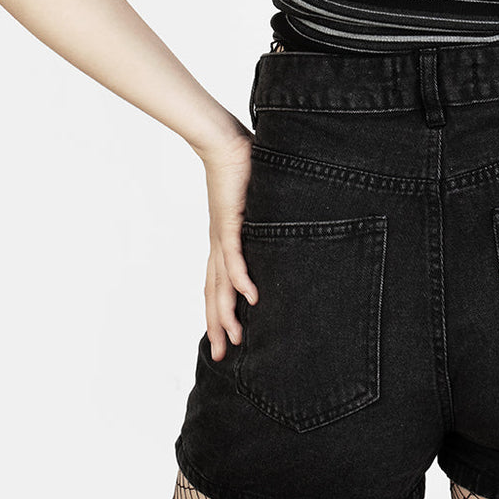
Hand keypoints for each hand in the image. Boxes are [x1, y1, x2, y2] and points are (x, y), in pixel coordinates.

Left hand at [195, 128, 259, 361]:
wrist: (223, 142)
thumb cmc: (240, 167)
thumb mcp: (256, 204)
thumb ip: (265, 220)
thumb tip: (284, 227)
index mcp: (222, 242)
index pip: (216, 285)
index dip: (217, 314)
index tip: (222, 340)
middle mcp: (219, 245)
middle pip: (214, 294)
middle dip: (217, 327)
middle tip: (222, 356)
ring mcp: (222, 235)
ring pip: (221, 283)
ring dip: (226, 314)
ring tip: (234, 340)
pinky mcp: (230, 221)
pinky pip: (235, 256)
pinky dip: (241, 279)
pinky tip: (250, 298)